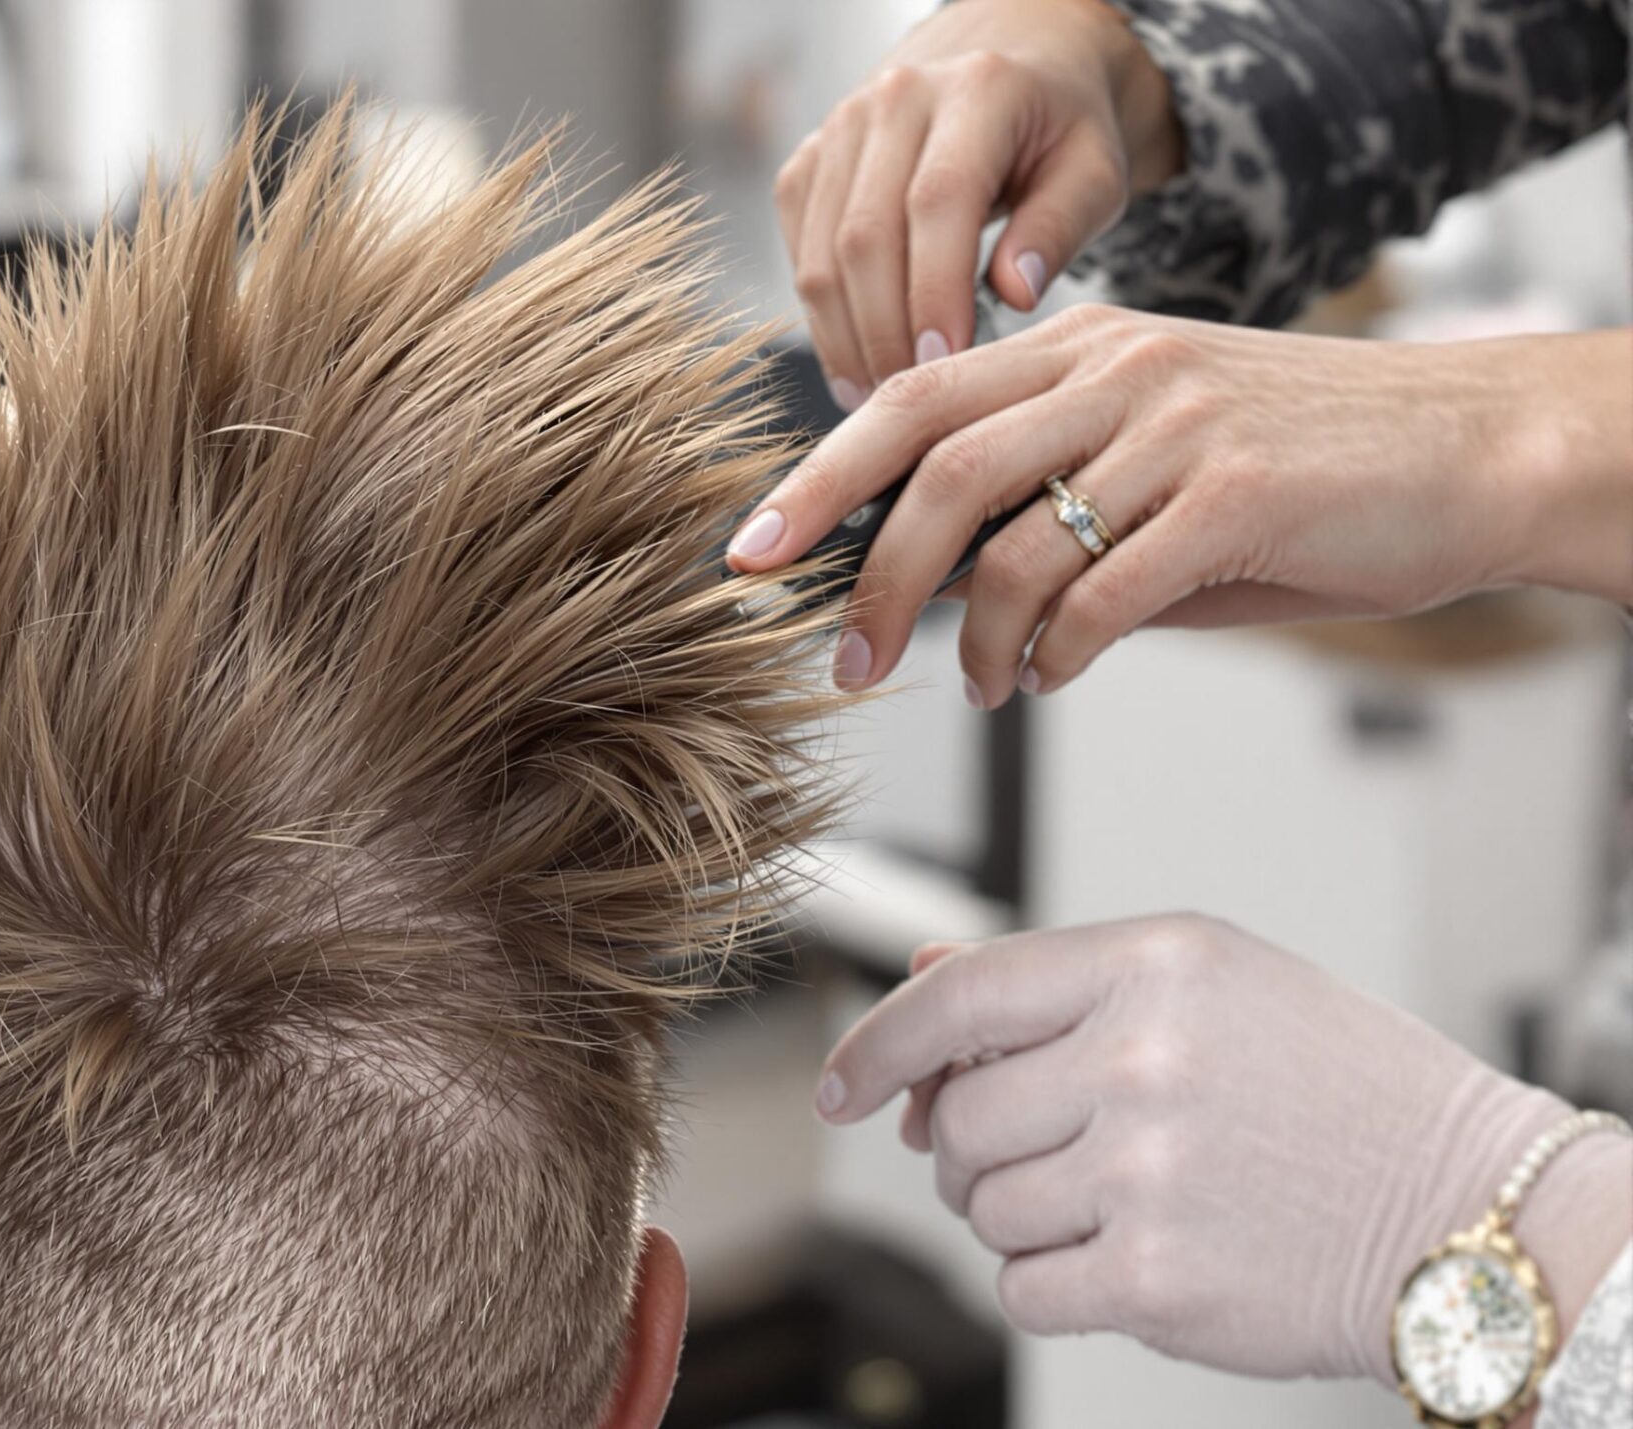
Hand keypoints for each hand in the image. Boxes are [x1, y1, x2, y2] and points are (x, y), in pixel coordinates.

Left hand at [725, 315, 1632, 701]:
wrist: (1479, 452)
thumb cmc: (1312, 473)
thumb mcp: (1162, 463)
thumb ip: (1055, 507)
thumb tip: (947, 598)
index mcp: (1082, 348)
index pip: (907, 402)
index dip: (814, 478)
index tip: (747, 552)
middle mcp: (1118, 370)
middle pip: (934, 473)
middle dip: (866, 581)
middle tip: (840, 663)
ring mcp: (1178, 426)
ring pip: (1013, 545)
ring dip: (976, 640)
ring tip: (986, 688)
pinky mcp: (1239, 496)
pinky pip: (1102, 593)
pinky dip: (1057, 654)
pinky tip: (1053, 678)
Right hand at [774, 0, 1180, 405]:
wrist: (1006, 65)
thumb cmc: (1058, 130)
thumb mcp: (1096, 170)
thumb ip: (1063, 227)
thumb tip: (1015, 294)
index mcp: (976, 90)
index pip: (937, 202)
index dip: (933, 293)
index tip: (944, 367)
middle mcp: (893, 99)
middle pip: (864, 234)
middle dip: (883, 332)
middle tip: (909, 401)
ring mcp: (839, 128)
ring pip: (822, 252)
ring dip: (844, 337)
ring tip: (877, 400)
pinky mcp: (808, 163)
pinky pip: (802, 252)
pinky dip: (822, 318)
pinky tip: (854, 363)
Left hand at [818, 916, 1632, 1384]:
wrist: (1471, 1213)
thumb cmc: (1339, 1093)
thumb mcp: (1216, 988)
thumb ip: (1059, 984)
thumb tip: (921, 979)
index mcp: (1155, 964)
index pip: (959, 995)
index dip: (878, 1045)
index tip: (840, 1088)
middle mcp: (1144, 1057)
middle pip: (961, 1118)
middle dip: (976, 1149)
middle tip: (1050, 1157)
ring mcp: (1149, 1170)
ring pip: (981, 1208)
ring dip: (1020, 1219)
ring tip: (1115, 1202)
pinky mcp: (1157, 1278)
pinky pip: (1023, 1289)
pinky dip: (1053, 1286)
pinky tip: (1126, 1260)